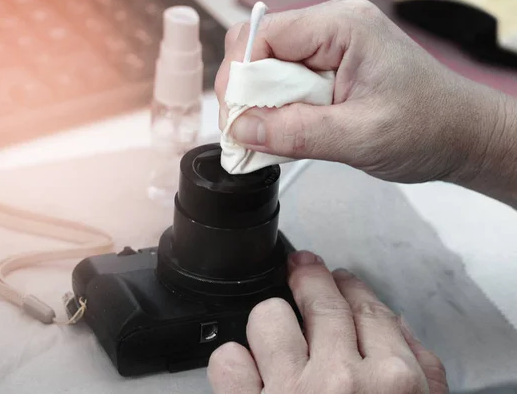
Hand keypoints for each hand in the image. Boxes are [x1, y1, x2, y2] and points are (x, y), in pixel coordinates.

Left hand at [207, 251, 448, 393]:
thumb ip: (422, 370)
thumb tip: (398, 327)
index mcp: (392, 381)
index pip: (369, 310)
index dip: (351, 287)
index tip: (340, 278)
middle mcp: (341, 380)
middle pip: (320, 301)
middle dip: (309, 277)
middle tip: (302, 267)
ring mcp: (290, 392)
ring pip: (268, 318)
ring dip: (270, 322)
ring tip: (276, 333)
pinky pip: (227, 361)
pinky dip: (232, 361)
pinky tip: (246, 368)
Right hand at [215, 0, 516, 193]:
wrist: (460, 135)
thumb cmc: (428, 127)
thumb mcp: (360, 136)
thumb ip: (298, 132)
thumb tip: (243, 129)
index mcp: (342, 27)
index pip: (263, 37)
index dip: (240, 78)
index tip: (236, 121)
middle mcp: (332, 29)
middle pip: (259, 51)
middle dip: (248, 95)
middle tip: (251, 136)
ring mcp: (329, 49)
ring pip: (269, 71)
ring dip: (263, 108)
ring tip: (274, 141)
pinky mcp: (328, 71)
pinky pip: (286, 85)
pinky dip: (279, 113)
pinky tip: (287, 134)